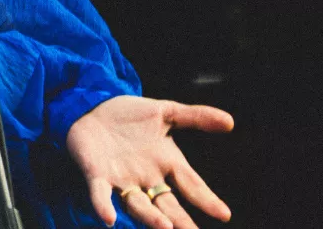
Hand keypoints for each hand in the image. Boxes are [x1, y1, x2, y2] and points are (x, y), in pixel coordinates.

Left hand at [65, 94, 233, 228]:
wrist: (93, 106)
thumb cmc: (130, 115)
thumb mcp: (166, 112)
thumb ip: (196, 117)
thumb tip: (230, 121)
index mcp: (167, 164)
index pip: (191, 185)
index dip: (206, 200)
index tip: (223, 214)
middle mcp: (147, 178)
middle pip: (167, 205)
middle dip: (181, 221)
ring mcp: (122, 180)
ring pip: (138, 205)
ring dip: (151, 217)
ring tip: (166, 227)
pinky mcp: (97, 175)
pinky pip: (100, 194)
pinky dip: (104, 205)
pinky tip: (109, 218)